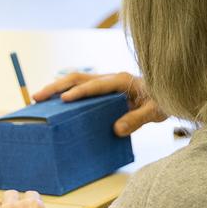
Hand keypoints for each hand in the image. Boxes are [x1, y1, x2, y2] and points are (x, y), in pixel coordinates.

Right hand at [32, 71, 166, 135]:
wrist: (169, 93)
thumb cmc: (164, 100)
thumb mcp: (156, 111)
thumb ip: (137, 119)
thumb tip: (116, 129)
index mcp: (121, 80)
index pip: (95, 85)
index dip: (79, 92)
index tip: (63, 100)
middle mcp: (109, 78)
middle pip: (77, 78)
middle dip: (56, 87)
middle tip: (37, 97)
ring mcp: (104, 83)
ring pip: (75, 81)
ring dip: (56, 88)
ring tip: (37, 99)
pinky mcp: (101, 91)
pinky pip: (79, 89)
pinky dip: (64, 93)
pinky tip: (53, 104)